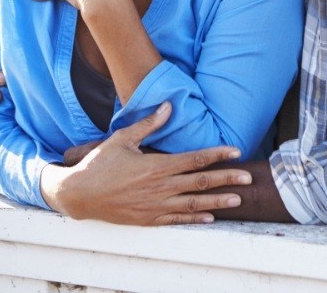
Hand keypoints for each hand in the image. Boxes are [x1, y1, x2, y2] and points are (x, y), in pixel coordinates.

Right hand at [41, 102, 251, 224]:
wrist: (78, 194)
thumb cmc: (100, 163)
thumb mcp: (123, 138)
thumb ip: (149, 123)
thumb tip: (169, 106)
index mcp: (156, 166)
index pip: (194, 159)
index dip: (217, 155)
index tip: (235, 152)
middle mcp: (159, 187)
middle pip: (200, 183)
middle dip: (226, 180)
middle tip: (248, 179)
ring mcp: (155, 206)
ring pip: (193, 204)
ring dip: (217, 202)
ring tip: (237, 200)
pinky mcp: (148, 219)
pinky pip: (177, 220)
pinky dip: (195, 219)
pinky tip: (210, 218)